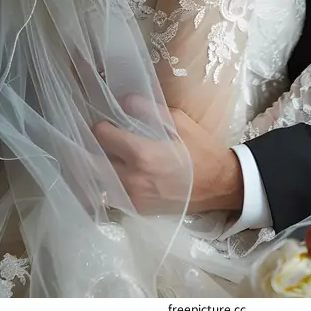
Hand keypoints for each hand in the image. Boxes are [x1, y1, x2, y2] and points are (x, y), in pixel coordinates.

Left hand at [92, 101, 242, 214]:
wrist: (219, 185)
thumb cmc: (201, 150)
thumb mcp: (179, 122)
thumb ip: (149, 109)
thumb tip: (123, 100)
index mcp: (142, 154)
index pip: (103, 137)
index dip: (100, 126)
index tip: (103, 122)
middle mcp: (132, 179)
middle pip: (94, 162)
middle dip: (91, 147)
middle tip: (97, 138)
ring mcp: (133, 198)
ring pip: (100, 180)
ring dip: (97, 166)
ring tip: (103, 154)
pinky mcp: (137, 210)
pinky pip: (112, 195)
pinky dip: (108, 183)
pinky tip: (113, 173)